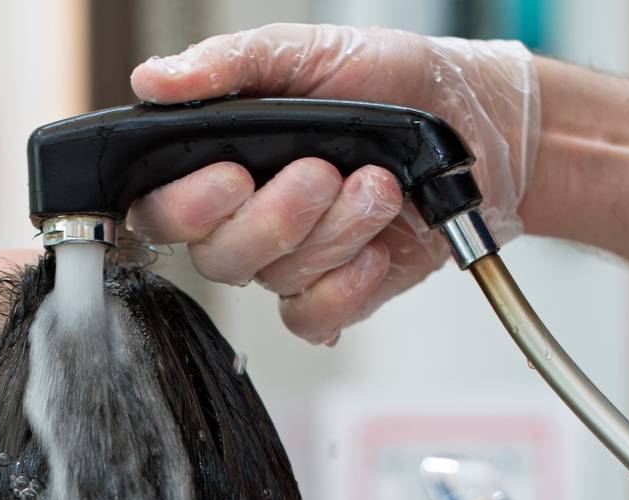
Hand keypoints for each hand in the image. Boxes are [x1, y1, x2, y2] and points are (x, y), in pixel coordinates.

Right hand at [128, 25, 538, 344]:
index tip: (232, 173)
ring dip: (335, 233)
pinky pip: (313, 316)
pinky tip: (379, 246)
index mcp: (222, 159)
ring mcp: (294, 258)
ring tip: (380, 186)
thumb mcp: (309, 53)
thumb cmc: (390, 82)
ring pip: (276, 278)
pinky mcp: (339, 291)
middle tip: (323, 173)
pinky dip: (347, 286)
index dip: (188, 204)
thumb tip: (154, 80)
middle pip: (216, 256)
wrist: (474, 124)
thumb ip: (232, 65)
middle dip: (275, 217)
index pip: (162, 209)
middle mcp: (249, 216)